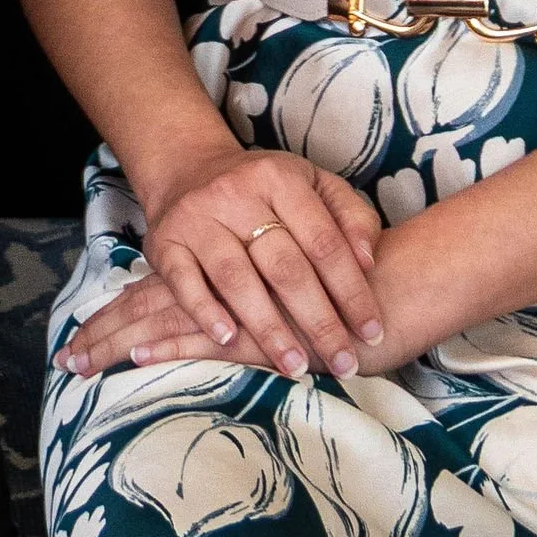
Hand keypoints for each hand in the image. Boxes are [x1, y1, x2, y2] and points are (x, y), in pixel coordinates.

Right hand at [63, 145, 383, 384]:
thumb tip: (369, 262)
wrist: (188, 168)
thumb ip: (351, 217)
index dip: (351, 291)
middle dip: (319, 321)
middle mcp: (236, 194)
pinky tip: (229, 340)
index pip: (324, 241)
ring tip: (296, 367)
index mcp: (280, 178)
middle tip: (345, 364)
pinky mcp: (164, 242)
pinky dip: (206, 312)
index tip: (372, 333)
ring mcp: (197, 217)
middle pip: (284, 266)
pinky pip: (184, 282)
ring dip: (268, 328)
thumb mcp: (314, 185)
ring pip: (236, 278)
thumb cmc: (265, 191)